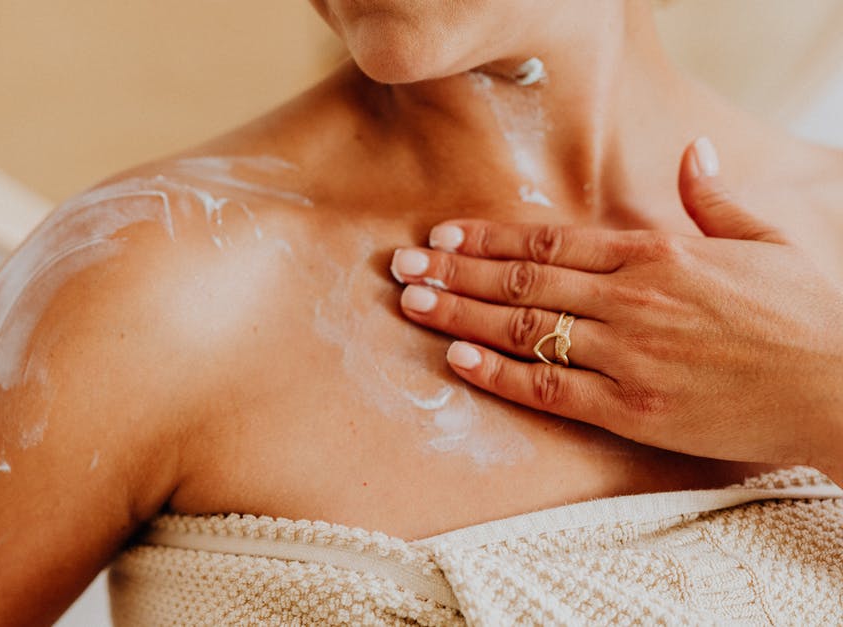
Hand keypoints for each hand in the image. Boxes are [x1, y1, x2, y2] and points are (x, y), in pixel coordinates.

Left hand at [391, 138, 842, 479]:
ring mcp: (627, 355)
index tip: (444, 232)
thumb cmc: (812, 315)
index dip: (488, 236)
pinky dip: (498, 373)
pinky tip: (458, 357)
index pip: (551, 239)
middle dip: (455, 270)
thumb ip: (716, 198)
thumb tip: (692, 153)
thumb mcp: (770, 239)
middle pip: (522, 279)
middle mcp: (631, 300)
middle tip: (403, 265)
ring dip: (460, 313)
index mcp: (658, 254)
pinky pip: (549, 389)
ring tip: (412, 302)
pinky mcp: (631, 409)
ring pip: (523, 328)